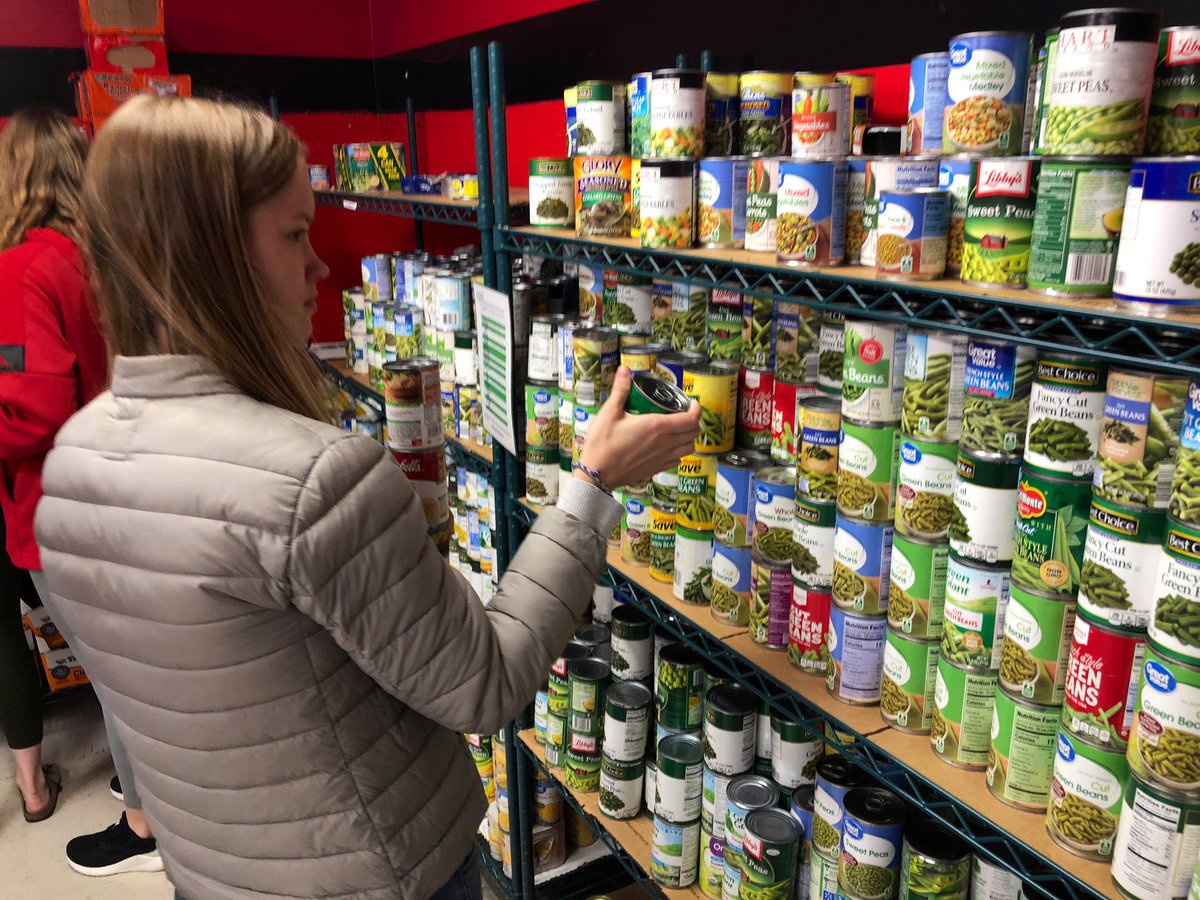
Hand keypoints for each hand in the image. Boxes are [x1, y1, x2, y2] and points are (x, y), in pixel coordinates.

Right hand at [576, 366, 700, 488]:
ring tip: (678, 429)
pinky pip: (678, 459)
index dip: (696, 410)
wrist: (597, 474)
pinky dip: (679, 450)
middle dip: (693, 421)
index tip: (692, 403)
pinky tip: (667, 445)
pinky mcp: (657, 469)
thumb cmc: (602, 443)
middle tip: (684, 412)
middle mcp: (665, 443)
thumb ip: (620, 390)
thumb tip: (625, 369)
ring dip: (688, 437)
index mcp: (657, 427)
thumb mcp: (609, 413)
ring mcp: (663, 458)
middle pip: (693, 433)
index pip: (690, 419)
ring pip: (689, 448)